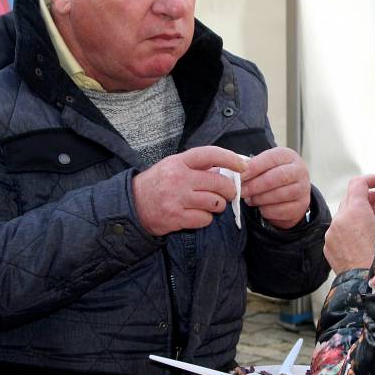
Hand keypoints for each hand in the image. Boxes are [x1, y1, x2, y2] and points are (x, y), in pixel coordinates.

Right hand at [132, 146, 247, 235]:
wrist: (132, 205)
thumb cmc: (157, 183)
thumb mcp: (173, 166)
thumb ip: (197, 167)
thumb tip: (226, 169)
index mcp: (179, 162)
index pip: (211, 155)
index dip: (231, 159)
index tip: (243, 166)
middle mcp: (179, 178)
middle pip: (219, 183)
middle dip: (229, 190)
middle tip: (228, 193)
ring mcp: (177, 199)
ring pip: (215, 203)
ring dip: (218, 205)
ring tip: (211, 205)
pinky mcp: (176, 218)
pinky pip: (205, 219)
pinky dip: (206, 218)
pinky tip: (198, 215)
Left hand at [240, 147, 310, 229]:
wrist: (292, 192)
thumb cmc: (273, 175)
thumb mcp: (265, 166)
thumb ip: (252, 167)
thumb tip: (237, 174)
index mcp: (288, 156)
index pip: (271, 159)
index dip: (254, 167)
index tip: (240, 176)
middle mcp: (300, 170)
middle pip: (277, 177)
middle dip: (256, 185)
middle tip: (242, 191)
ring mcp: (303, 189)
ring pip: (279, 195)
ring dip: (260, 199)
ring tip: (250, 199)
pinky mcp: (301, 206)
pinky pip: (280, 210)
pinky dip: (266, 210)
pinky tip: (261, 207)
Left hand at [324, 174, 374, 273]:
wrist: (366, 285)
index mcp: (354, 211)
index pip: (358, 183)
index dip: (371, 179)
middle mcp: (339, 219)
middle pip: (350, 197)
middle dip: (366, 196)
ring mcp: (331, 233)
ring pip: (343, 214)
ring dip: (356, 213)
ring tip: (372, 223)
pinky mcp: (328, 246)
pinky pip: (337, 230)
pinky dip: (348, 228)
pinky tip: (361, 238)